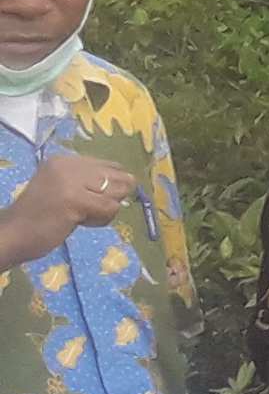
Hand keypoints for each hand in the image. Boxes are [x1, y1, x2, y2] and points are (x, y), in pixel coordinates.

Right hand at [0, 150, 133, 260]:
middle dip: (113, 197)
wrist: (13, 233)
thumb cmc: (40, 216)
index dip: (114, 184)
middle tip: (89, 210)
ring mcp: (71, 181)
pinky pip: (109, 208)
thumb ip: (90, 183)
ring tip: (82, 217)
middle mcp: (68, 165)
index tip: (96, 199)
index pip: (110, 165)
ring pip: (116, 192)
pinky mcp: (74, 200)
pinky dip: (101, 219)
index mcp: (65, 160)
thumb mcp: (64, 189)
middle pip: (118, 177)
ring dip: (106, 210)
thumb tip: (131, 183)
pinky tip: (80, 222)